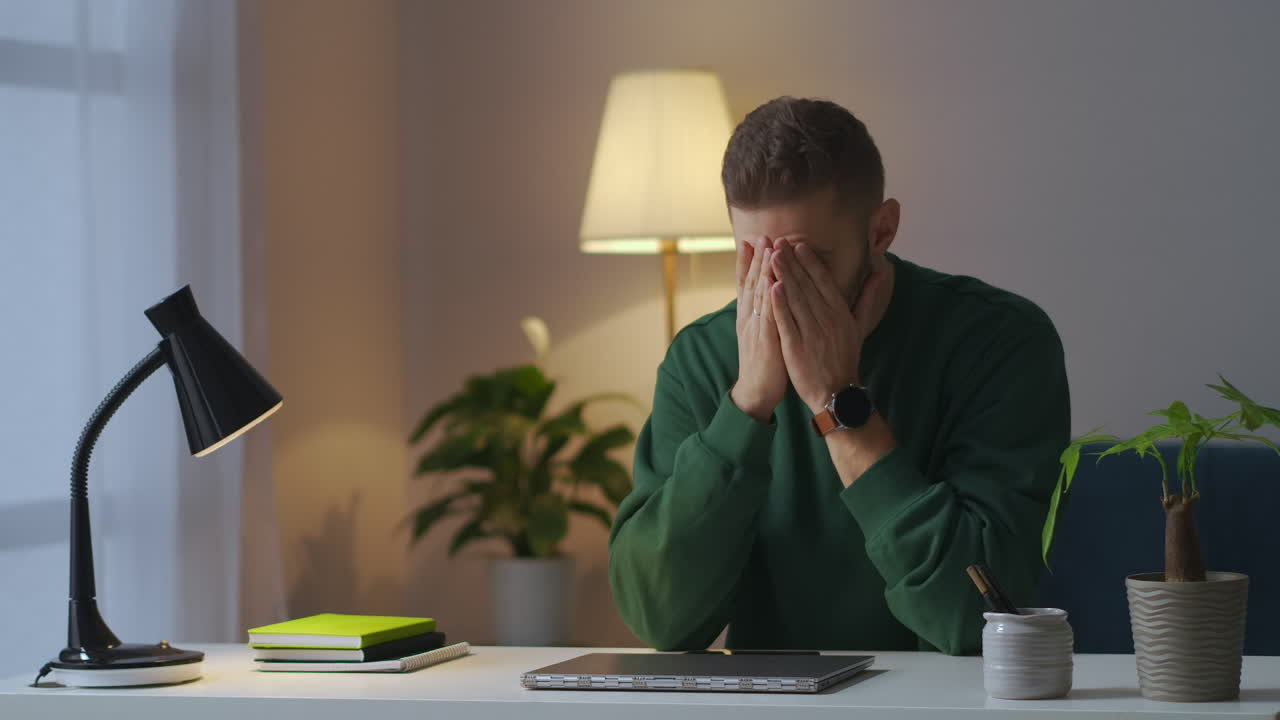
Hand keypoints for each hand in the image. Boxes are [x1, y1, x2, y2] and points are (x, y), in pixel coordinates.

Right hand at [730, 237, 786, 422]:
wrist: (756, 389)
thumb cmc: (764, 361)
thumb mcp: (761, 331)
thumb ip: (765, 310)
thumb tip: (769, 290)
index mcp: (748, 314)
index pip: (747, 282)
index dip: (748, 261)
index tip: (752, 239)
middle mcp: (749, 317)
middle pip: (751, 282)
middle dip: (756, 258)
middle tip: (760, 235)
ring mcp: (755, 327)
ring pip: (758, 294)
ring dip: (762, 271)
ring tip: (767, 249)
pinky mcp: (765, 340)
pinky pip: (768, 315)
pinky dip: (771, 297)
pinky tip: (774, 282)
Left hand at [770, 242, 883, 413]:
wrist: (836, 393)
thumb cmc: (845, 358)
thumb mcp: (860, 327)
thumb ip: (867, 299)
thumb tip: (882, 273)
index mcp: (840, 313)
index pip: (824, 282)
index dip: (810, 262)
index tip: (798, 245)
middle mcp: (827, 320)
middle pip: (807, 286)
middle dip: (792, 263)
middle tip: (778, 242)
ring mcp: (811, 333)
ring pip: (795, 299)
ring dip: (783, 276)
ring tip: (772, 257)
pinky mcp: (796, 347)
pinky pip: (786, 322)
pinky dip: (779, 304)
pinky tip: (771, 288)